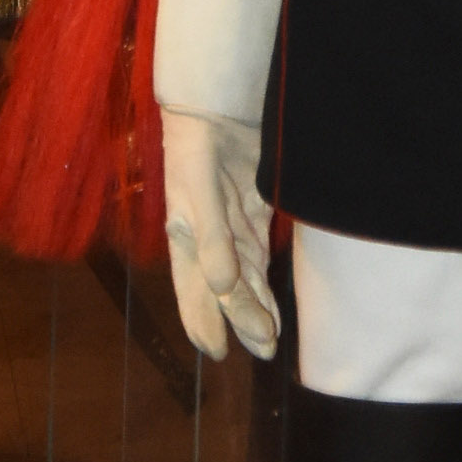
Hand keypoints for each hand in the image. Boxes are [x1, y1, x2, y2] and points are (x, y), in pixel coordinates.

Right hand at [163, 108, 277, 362]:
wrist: (215, 110)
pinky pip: (260, 258)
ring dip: (257, 308)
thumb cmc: (196, 150)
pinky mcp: (254, 216)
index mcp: (185, 239)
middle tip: (263, 348)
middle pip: (225, 291)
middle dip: (242, 320)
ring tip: (270, 340)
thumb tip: (222, 288)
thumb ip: (212, 240)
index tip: (216, 352)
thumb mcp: (199, 193)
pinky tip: (276, 307)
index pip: (194, 290)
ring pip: (246, 280)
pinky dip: (266, 284)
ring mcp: (233, 231)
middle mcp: (208, 242)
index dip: (202, 321)